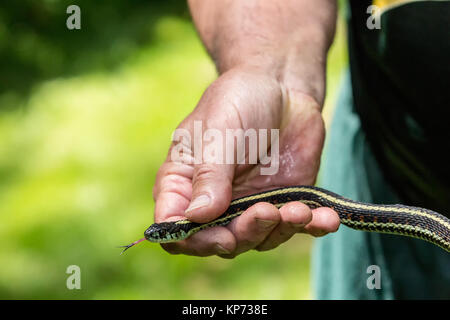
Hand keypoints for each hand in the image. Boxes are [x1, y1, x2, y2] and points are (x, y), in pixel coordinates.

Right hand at [153, 67, 339, 257]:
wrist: (283, 88)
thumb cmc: (239, 99)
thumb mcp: (219, 129)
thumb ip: (209, 173)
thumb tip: (197, 216)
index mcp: (184, 182)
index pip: (174, 225)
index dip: (191, 240)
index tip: (221, 236)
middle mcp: (213, 201)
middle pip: (218, 240)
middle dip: (244, 235)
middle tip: (267, 212)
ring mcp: (248, 204)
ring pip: (257, 239)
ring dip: (279, 230)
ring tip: (300, 209)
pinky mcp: (282, 202)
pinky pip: (294, 226)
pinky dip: (311, 227)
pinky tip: (326, 220)